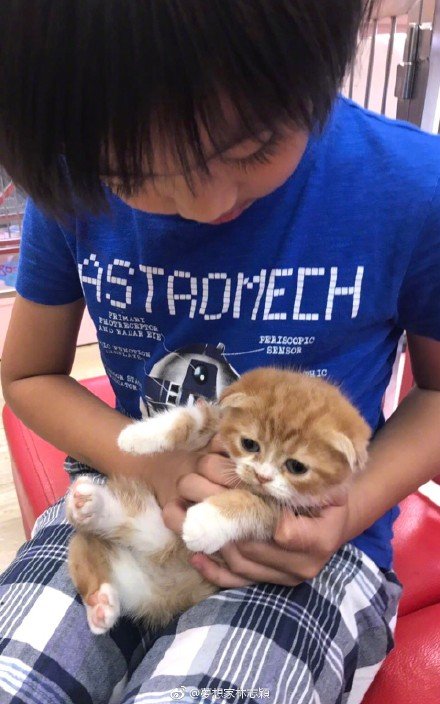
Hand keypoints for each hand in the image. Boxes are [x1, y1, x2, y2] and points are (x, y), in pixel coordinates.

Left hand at [164, 457, 350, 587]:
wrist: (332, 526)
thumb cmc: (329, 499)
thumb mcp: (332, 488)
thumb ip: (310, 485)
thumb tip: (274, 476)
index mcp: (320, 540)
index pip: (286, 534)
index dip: (257, 518)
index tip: (235, 495)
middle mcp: (300, 566)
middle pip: (251, 546)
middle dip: (218, 517)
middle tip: (191, 489)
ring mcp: (281, 578)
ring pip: (238, 563)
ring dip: (207, 539)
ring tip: (181, 513)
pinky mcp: (266, 583)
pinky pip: (235, 581)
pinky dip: (213, 570)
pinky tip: (194, 554)